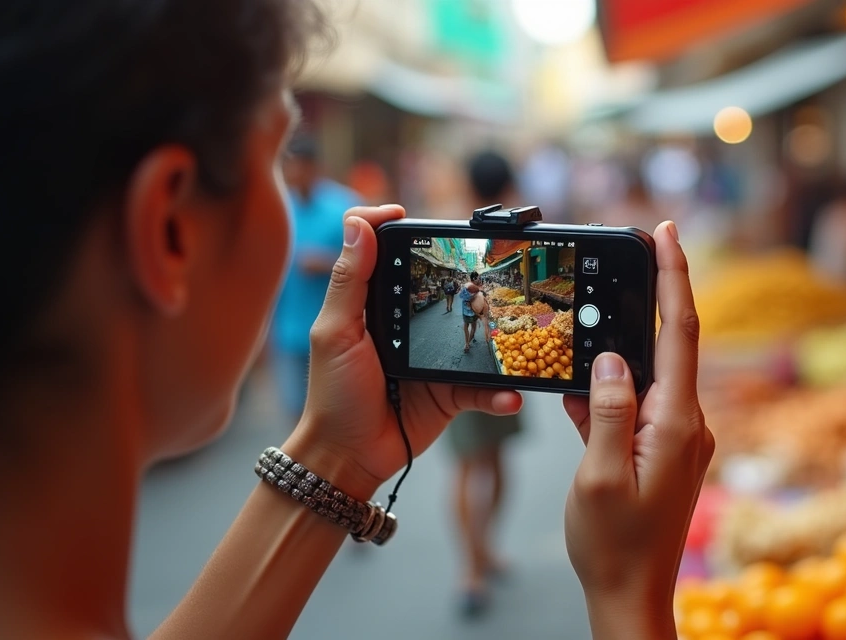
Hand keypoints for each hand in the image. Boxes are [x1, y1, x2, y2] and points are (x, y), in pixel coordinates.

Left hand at [285, 205, 522, 498]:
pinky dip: (499, 393)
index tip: (410, 218)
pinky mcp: (452, 391)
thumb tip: (359, 224)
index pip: (384, 250)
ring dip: (496, 336)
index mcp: (375, 303)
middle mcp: (408, 323)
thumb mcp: (335, 332)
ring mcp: (433, 356)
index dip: (393, 227)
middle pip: (443, 285)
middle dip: (469, 278)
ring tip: (512, 335)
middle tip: (487, 274)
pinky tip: (508, 395)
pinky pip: (484, 387)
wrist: (349, 456)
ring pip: (474, 335)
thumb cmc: (333, 394)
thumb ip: (349, 281)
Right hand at [562, 221, 712, 637]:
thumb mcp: (598, 476)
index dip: (675, 275)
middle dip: (646, 298)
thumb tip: (611, 358)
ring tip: (587, 340)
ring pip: (648, 373)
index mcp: (676, 423)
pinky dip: (611, 391)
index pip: (680, 331)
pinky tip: (582, 392)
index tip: (667, 231)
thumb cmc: (613, 545)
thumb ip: (606, 411)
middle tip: (623, 257)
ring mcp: (678, 436)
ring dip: (619, 352)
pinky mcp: (664, 449)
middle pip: (669, 343)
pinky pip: (638, 403)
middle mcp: (687, 423)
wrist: (631, 595)